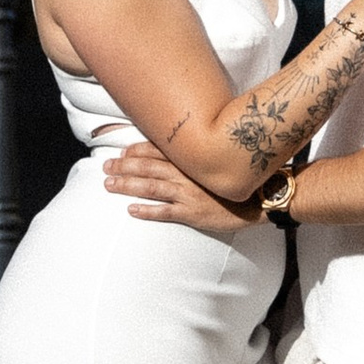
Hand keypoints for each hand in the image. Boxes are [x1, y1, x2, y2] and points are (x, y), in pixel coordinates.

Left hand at [103, 141, 256, 233]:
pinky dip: (146, 211)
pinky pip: (165, 212)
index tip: (122, 152)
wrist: (258, 199)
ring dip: (128, 185)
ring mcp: (188, 194)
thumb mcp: (215, 161)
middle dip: (124, 166)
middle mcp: (185, 174)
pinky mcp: (192, 213)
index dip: (136, 151)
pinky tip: (131, 210)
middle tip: (105, 167)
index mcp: (190, 160)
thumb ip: (196, 156)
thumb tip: (181, 150)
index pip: (157, 151)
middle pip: (147, 168)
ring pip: (150, 187)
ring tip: (109, 185)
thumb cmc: (237, 180)